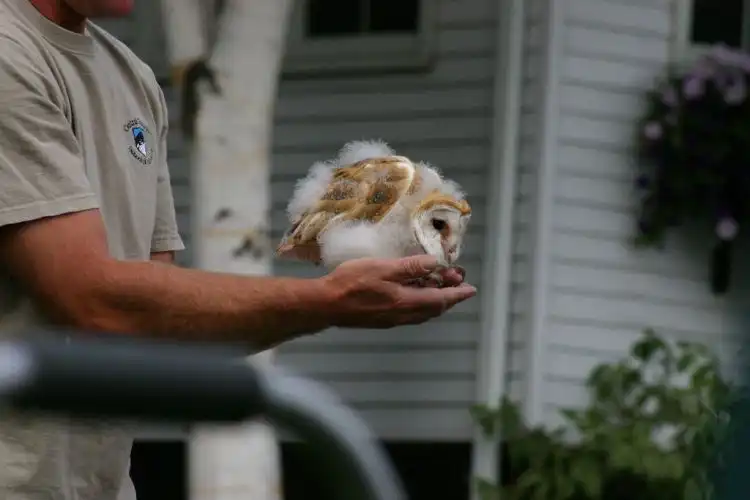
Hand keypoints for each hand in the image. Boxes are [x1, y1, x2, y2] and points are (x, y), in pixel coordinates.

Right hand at [321, 255, 476, 328]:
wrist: (326, 305)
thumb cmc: (352, 282)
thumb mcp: (383, 267)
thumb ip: (411, 266)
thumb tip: (436, 264)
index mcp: (407, 302)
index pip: (440, 299)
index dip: (457, 294)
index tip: (471, 289)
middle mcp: (403, 315)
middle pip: (434, 308)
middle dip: (449, 296)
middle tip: (458, 283)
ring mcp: (392, 319)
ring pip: (422, 312)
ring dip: (435, 301)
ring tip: (440, 287)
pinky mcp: (381, 320)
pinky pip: (410, 313)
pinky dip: (421, 303)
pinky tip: (415, 294)